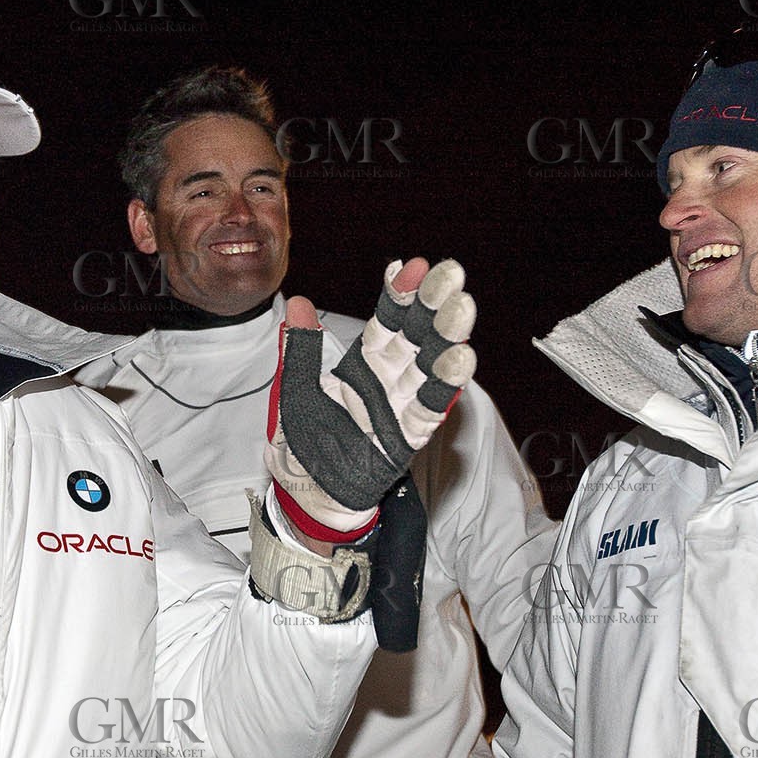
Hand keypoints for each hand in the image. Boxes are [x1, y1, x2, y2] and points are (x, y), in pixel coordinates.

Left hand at [265, 257, 475, 540]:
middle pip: (418, 335)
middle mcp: (390, 378)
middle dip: (434, 304)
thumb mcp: (295, 388)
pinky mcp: (407, 436)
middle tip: (451, 273)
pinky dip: (444, 385)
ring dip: (448, 337)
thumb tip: (297, 302)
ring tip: (462, 308)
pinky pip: (429, 408)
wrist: (307, 492)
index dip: (401, 293)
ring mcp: (402, 405)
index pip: (388, 320)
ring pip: (432, 366)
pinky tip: (459, 360)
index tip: (412, 265)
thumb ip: (301, 349)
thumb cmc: (304, 439)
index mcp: (365, 362)